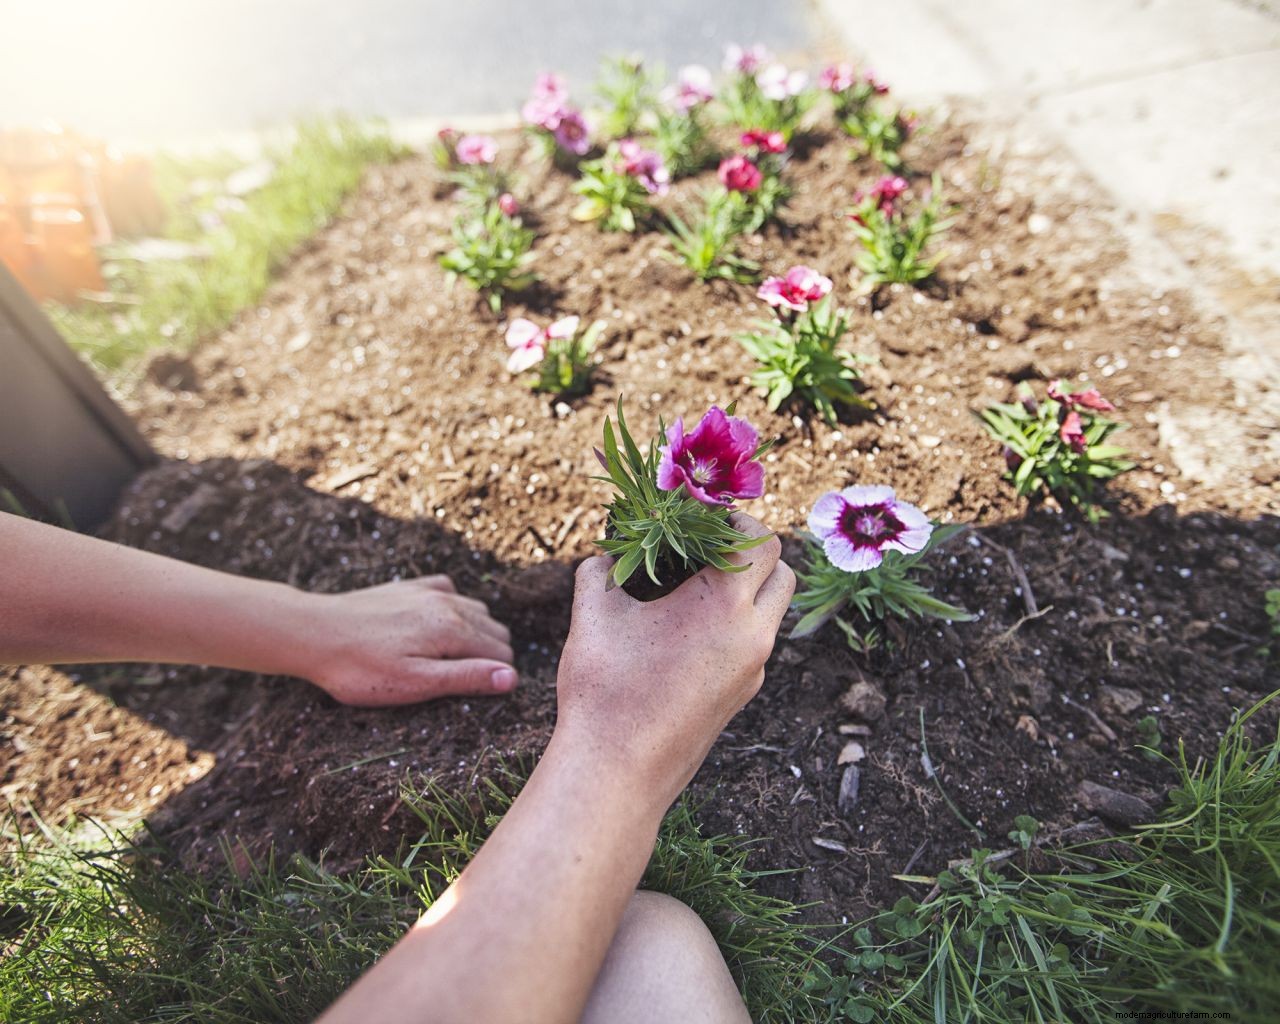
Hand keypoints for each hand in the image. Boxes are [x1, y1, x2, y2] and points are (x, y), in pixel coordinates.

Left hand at [298, 576, 516, 705]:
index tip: (474, 695)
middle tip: (461, 681)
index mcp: (453, 629)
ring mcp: (429, 591)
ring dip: (475, 633)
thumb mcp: (415, 684)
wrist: (313, 632)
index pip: (502, 655)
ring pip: (477, 610)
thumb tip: (511, 678)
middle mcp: (448, 603)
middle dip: (490, 656)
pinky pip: (451, 591)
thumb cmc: (361, 669)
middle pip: (495, 631)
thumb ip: (466, 678)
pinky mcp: (410, 587)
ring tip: (451, 659)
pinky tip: (436, 626)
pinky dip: (455, 608)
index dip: (495, 678)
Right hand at [554, 513, 793, 805]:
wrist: (616, 772)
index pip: (760, 540)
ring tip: (697, 586)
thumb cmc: (603, 690)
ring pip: (772, 611)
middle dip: (752, 551)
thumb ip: (600, 572)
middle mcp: (752, 635)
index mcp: (724, 604)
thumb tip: (604, 557)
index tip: (703, 519)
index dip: (735, 520)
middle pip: (782, 572)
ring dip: (749, 589)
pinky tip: (688, 629)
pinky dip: (736, 623)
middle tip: (707, 546)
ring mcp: (753, 669)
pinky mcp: (742, 696)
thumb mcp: (593, 616)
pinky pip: (755, 643)